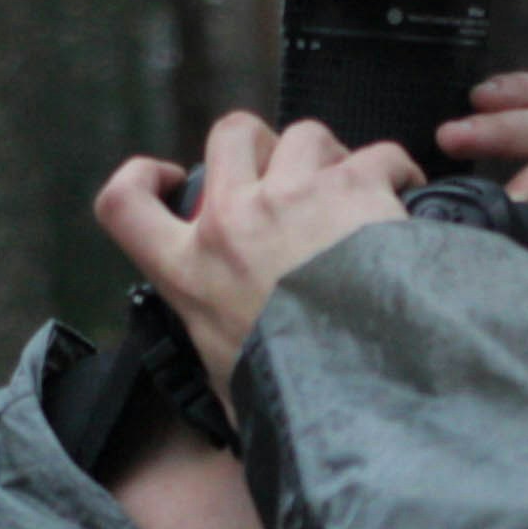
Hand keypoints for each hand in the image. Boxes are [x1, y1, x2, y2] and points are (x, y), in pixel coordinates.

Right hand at [94, 112, 425, 400]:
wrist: (357, 389)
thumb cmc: (294, 394)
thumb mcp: (228, 381)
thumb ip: (220, 360)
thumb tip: (232, 389)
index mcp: (190, 270)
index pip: (123, 205)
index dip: (142, 176)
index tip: (173, 176)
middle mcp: (233, 220)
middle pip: (231, 134)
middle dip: (262, 143)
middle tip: (289, 177)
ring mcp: (292, 197)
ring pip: (306, 134)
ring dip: (330, 155)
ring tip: (353, 193)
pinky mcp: (353, 188)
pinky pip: (377, 154)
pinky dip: (394, 168)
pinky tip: (404, 194)